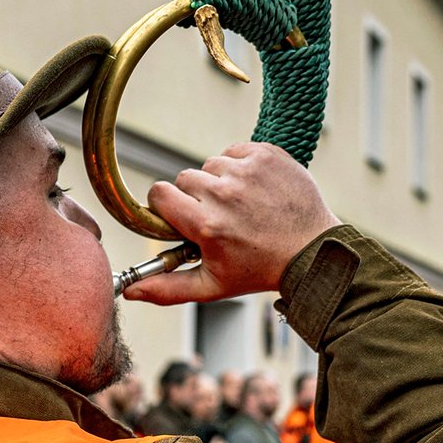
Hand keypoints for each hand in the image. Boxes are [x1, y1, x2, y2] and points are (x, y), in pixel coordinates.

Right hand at [125, 141, 340, 305]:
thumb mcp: (212, 286)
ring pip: (210, 164)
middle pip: (184, 178)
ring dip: (219, 181)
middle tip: (218, 216)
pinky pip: (234, 151)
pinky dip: (240, 166)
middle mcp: (225, 193)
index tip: (181, 216)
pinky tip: (254, 189)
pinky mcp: (266, 154)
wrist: (313, 251)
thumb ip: (167, 288)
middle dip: (195, 196)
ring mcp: (247, 170)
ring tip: (241, 204)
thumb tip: (129, 291)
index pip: (160, 194)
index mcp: (206, 224)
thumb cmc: (259, 270)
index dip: (166, 205)